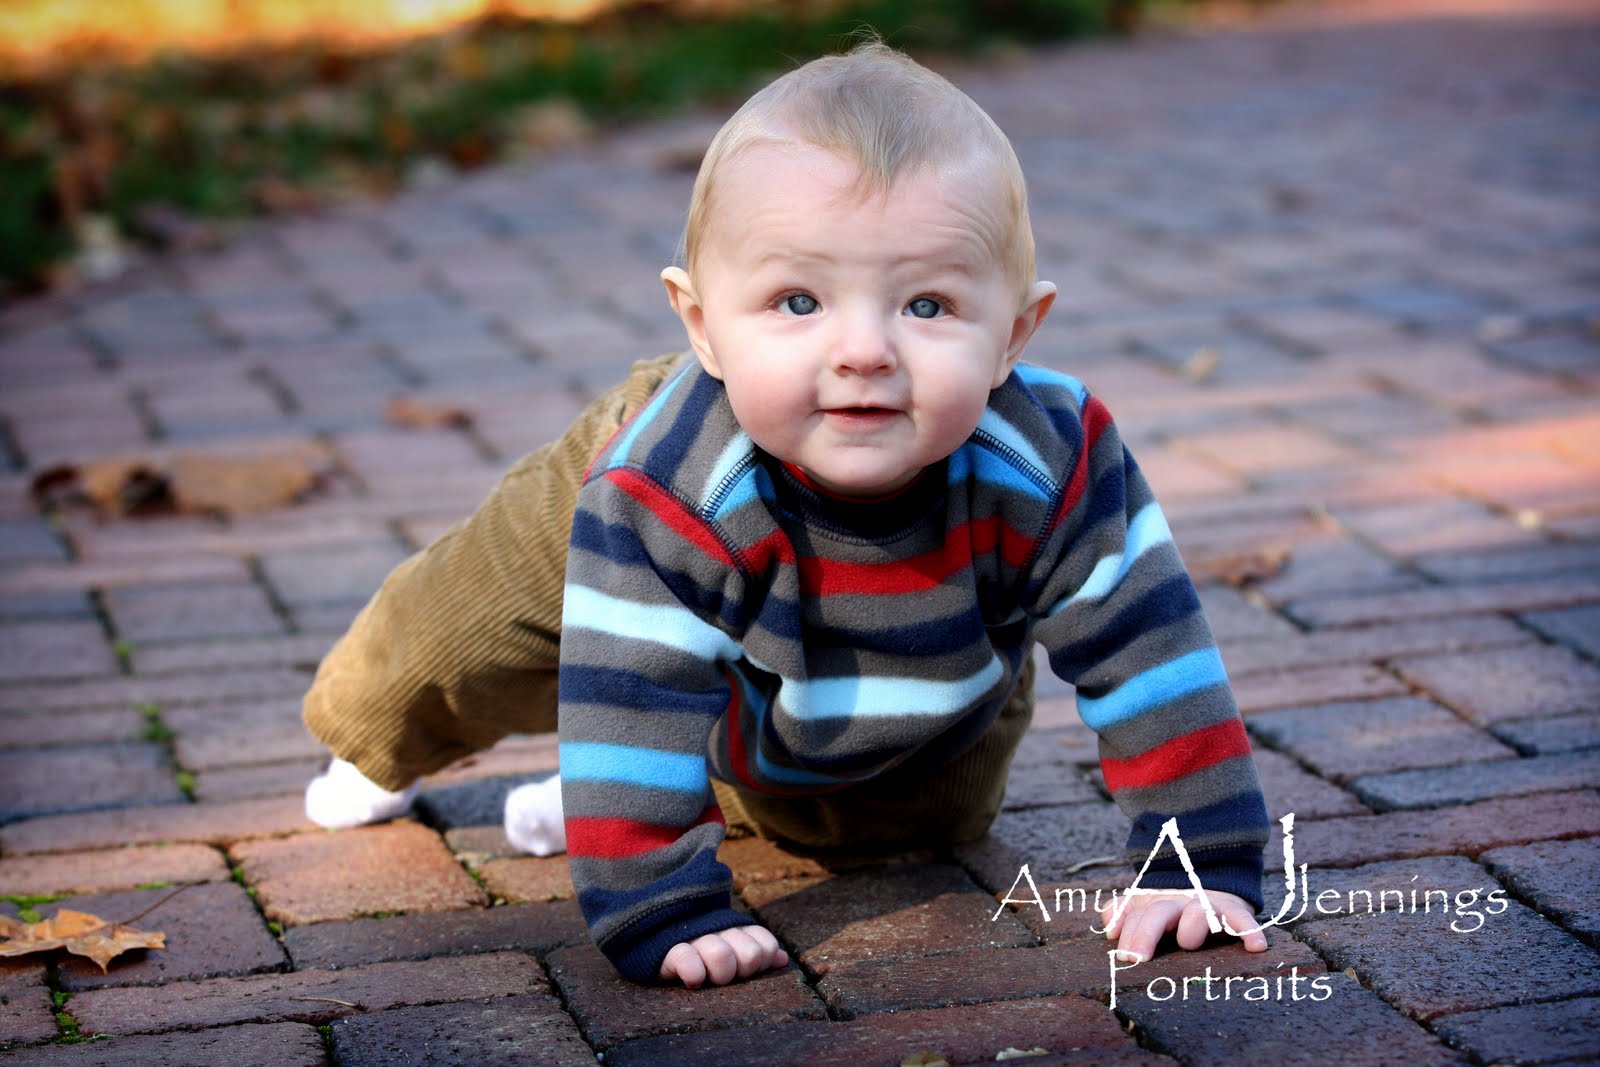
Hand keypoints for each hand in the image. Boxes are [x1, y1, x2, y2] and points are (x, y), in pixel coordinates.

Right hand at [659, 924, 788, 987]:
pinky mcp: (668, 951)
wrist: (652, 927)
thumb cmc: (700, 947)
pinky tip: (692, 980)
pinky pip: (687, 960)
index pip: (766, 944)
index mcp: (736, 929)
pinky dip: (693, 973)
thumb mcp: (730, 945)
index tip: (746, 967)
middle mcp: (719, 931)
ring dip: (719, 973)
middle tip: (726, 975)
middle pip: (750, 954)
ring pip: (721, 955)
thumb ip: (757, 949)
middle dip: (741, 970)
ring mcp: (695, 939)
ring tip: (708, 979)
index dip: (761, 960)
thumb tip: (782, 959)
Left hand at [1098, 889, 1266, 963]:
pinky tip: (1256, 946)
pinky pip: (1243, 919)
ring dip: (1192, 927)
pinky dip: (1250, 930)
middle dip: (1145, 933)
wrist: (1211, 875)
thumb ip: (1123, 913)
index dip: (1129, 933)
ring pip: (1197, 913)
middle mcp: (1179, 902)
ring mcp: (1205, 905)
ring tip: (1188, 943)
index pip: (1136, 916)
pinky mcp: (1233, 910)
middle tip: (1137, 958)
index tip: (1124, 956)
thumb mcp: (1145, 905)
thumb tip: (1108, 928)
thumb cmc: (1172, 905)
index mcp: (1155, 903)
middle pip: (1159, 913)